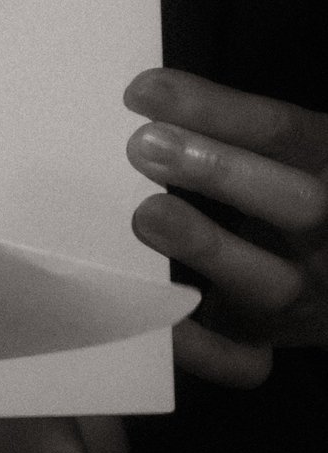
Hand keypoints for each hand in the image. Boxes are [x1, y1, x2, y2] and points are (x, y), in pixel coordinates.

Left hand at [125, 66, 327, 386]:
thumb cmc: (289, 193)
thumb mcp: (286, 155)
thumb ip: (234, 130)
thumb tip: (144, 97)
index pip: (285, 133)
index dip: (218, 110)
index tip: (143, 91)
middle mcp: (327, 239)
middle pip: (297, 204)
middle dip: (221, 172)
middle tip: (143, 146)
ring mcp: (304, 298)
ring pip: (270, 284)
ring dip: (207, 249)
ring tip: (147, 214)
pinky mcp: (271, 345)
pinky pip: (241, 361)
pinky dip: (200, 347)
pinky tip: (158, 319)